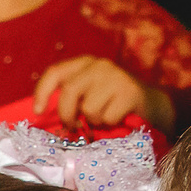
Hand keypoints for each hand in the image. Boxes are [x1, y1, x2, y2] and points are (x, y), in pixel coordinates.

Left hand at [33, 55, 155, 130]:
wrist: (151, 104)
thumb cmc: (112, 102)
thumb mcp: (88, 93)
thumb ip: (69, 98)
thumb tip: (42, 116)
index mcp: (84, 64)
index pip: (55, 72)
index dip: (42, 92)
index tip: (38, 111)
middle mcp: (98, 65)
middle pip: (69, 92)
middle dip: (67, 115)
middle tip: (74, 126)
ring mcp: (115, 77)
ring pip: (88, 108)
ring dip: (93, 121)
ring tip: (104, 117)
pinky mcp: (129, 92)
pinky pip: (106, 117)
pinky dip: (109, 124)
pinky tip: (118, 117)